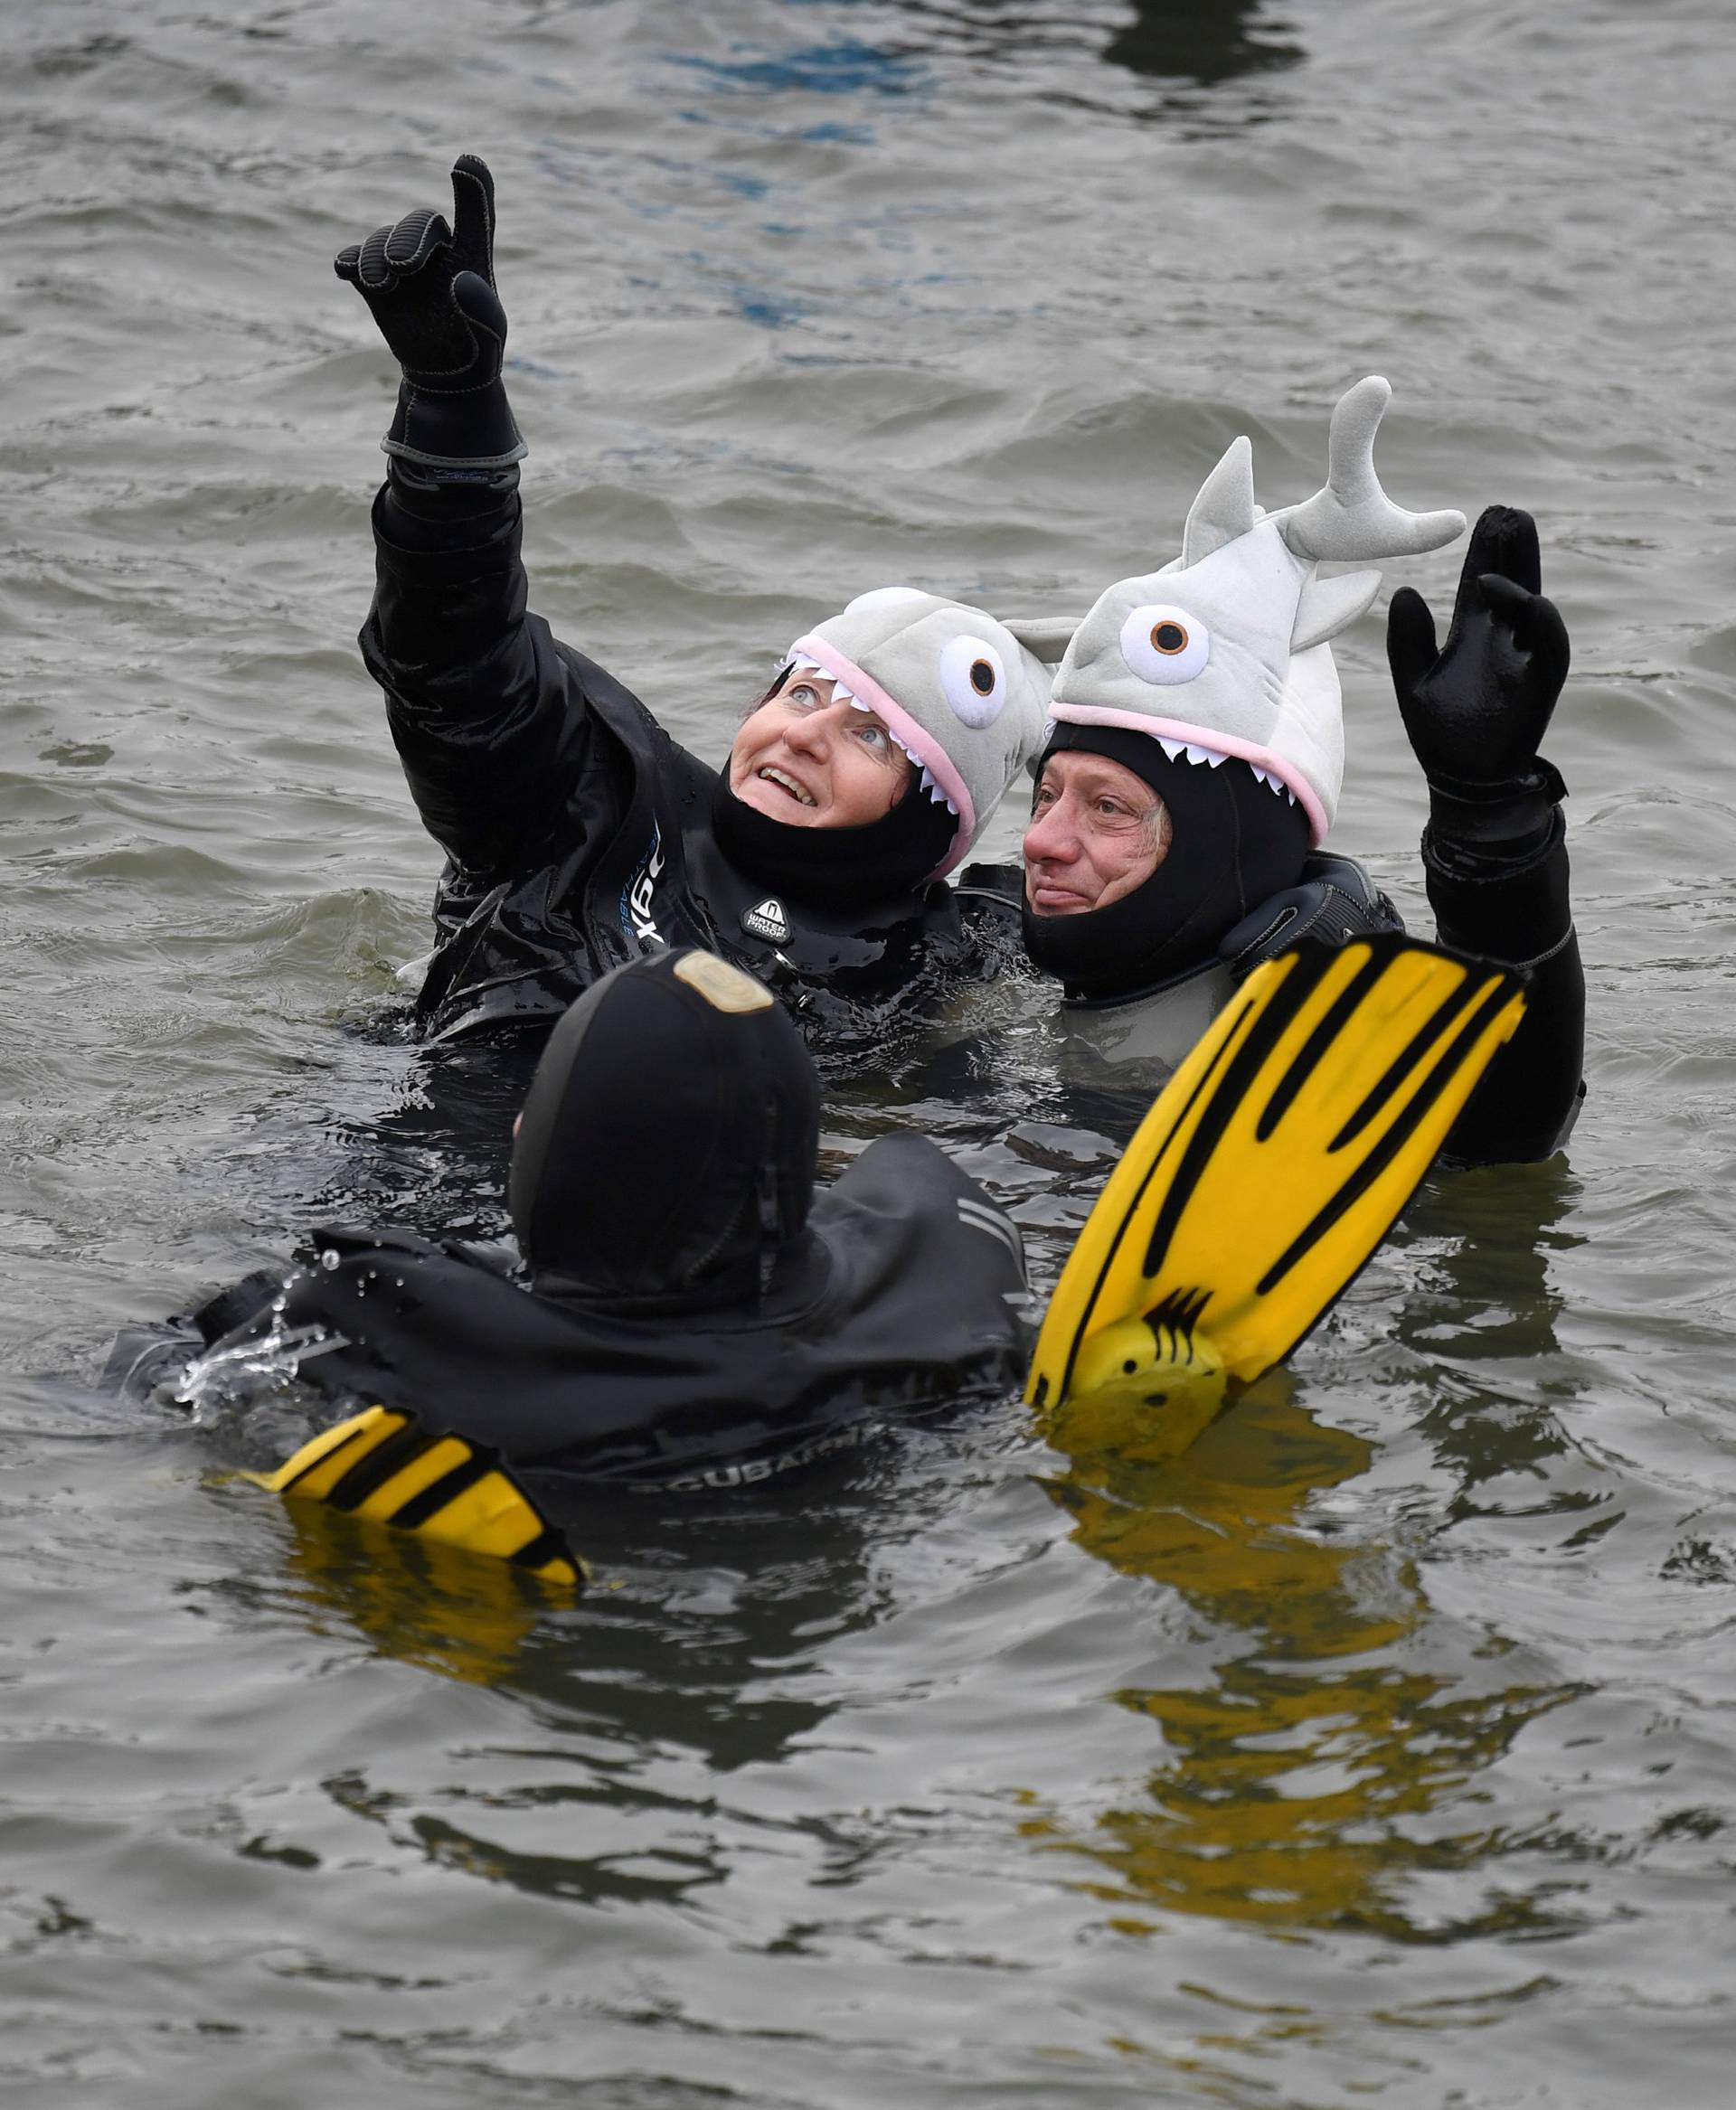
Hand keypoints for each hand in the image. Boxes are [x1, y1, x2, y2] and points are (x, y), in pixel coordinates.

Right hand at [335, 154, 524, 469]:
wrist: (445, 375)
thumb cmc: (477, 348)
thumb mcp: (491, 336)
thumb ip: (484, 308)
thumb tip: (460, 280)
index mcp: (472, 255)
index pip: (476, 215)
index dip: (473, 187)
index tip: (466, 163)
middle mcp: (436, 251)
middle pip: (420, 224)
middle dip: (408, 240)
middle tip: (403, 268)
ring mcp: (401, 264)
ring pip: (383, 242)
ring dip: (376, 258)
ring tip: (381, 286)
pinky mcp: (375, 281)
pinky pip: (355, 260)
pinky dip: (350, 262)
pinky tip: (346, 271)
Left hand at [1385, 505, 1568, 796]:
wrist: (1463, 782)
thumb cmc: (1441, 735)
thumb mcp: (1413, 682)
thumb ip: (1407, 640)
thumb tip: (1404, 590)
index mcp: (1474, 636)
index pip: (1481, 583)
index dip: (1484, 552)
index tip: (1486, 516)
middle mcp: (1504, 641)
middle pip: (1512, 583)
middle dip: (1511, 548)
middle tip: (1507, 511)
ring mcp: (1525, 659)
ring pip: (1533, 603)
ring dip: (1527, 569)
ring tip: (1518, 532)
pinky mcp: (1541, 683)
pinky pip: (1551, 645)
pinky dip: (1541, 620)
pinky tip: (1526, 596)